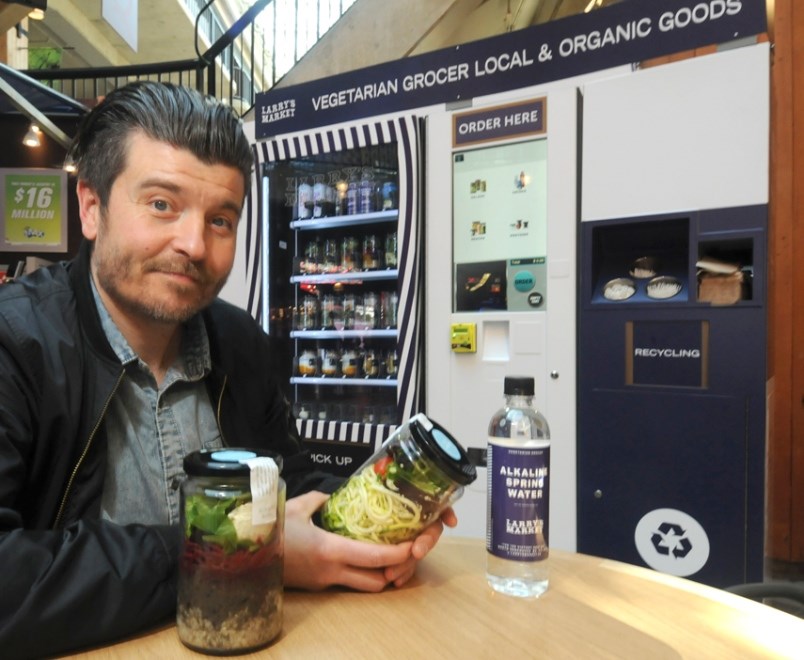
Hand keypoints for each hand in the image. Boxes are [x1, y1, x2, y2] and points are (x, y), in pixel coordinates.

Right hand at [283, 491, 457, 591]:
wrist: (242, 553)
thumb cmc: (269, 527)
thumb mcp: (297, 506)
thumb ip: (320, 500)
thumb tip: (336, 495)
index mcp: (329, 550)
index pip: (375, 558)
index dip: (399, 554)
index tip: (414, 544)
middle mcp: (331, 572)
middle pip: (377, 582)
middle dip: (396, 571)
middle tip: (406, 553)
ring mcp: (324, 583)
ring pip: (363, 587)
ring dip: (379, 576)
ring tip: (390, 556)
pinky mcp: (317, 587)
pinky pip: (347, 583)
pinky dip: (361, 574)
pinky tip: (364, 558)